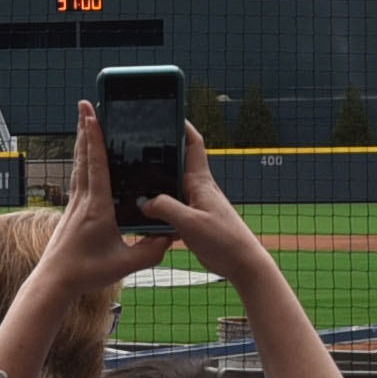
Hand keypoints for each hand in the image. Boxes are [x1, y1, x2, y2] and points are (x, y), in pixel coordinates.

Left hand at [38, 102, 174, 311]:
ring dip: (83, 142)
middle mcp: (82, 200)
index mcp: (96, 207)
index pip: (96, 164)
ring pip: (78, 166)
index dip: (95, 137)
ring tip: (85, 122)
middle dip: (86, 129)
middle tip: (85, 105)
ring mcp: (74, 205)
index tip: (91, 113)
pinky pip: (78, 178)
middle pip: (84, 157)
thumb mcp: (125, 264)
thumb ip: (150, 250)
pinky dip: (82, 161)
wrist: (54, 282)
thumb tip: (170, 236)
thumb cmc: (86, 273)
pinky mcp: (71, 212)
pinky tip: (85, 159)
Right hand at [131, 123, 265, 277]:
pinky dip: (158, 210)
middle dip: (159, 155)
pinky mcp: (193, 221)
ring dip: (156, 186)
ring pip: (171, 189)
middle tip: (136, 147)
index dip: (182, 126)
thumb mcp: (190, 223)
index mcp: (200, 182)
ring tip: (134, 182)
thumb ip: (165, 208)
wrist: (243, 264)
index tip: (168, 113)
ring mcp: (196, 205)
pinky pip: (171, 209)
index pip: (192, 144)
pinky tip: (145, 217)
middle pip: (176, 164)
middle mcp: (198, 189)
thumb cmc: (224, 240)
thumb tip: (144, 202)